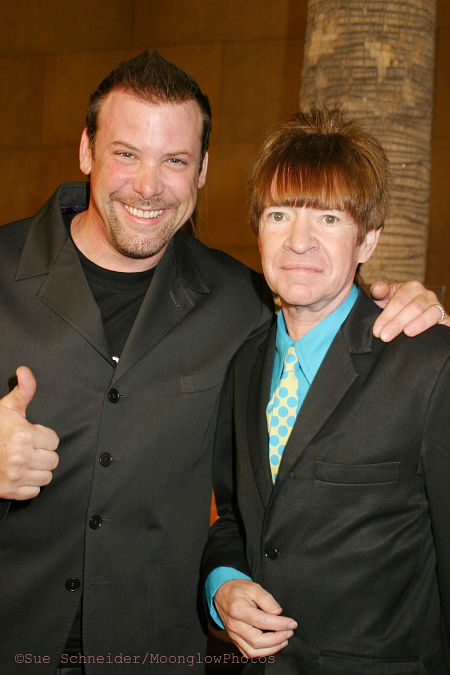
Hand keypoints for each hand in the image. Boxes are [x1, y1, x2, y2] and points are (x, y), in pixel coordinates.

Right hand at [0, 366, 59, 499]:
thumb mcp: (6, 408)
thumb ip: (23, 390)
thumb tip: (25, 372)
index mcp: (24, 435)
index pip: (54, 441)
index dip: (44, 437)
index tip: (32, 435)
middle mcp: (21, 457)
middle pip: (53, 460)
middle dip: (43, 453)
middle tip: (30, 448)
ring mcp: (16, 476)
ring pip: (46, 476)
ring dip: (38, 469)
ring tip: (26, 460)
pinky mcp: (10, 491)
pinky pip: (34, 491)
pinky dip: (29, 484)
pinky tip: (20, 473)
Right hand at [214, 579, 296, 657]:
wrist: (221, 594)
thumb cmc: (237, 590)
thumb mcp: (253, 587)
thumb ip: (266, 599)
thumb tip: (278, 612)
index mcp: (238, 610)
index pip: (262, 621)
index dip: (280, 624)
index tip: (291, 623)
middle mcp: (234, 625)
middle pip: (257, 640)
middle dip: (278, 639)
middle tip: (289, 631)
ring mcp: (233, 634)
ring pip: (253, 651)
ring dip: (272, 648)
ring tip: (284, 639)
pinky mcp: (234, 640)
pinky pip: (248, 653)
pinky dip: (262, 653)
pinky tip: (272, 645)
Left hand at [370, 280, 448, 341]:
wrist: (410, 315)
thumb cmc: (395, 306)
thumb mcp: (385, 297)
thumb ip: (379, 292)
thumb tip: (378, 289)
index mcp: (411, 287)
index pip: (399, 301)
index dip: (387, 316)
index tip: (377, 331)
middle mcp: (427, 295)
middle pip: (414, 308)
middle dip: (398, 323)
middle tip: (385, 337)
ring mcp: (438, 307)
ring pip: (431, 314)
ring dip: (419, 324)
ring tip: (407, 332)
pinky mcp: (446, 319)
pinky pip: (445, 323)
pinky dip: (440, 329)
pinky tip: (430, 336)